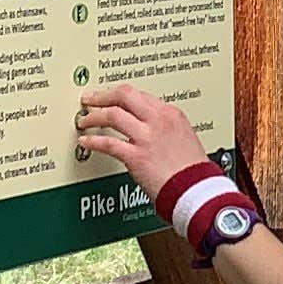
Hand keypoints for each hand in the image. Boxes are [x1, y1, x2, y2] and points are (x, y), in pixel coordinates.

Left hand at [74, 84, 211, 197]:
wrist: (197, 189)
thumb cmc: (192, 169)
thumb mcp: (184, 136)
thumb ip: (164, 127)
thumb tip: (145, 125)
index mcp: (171, 113)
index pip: (139, 94)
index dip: (120, 94)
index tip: (110, 98)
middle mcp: (158, 120)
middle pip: (124, 95)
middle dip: (103, 96)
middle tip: (90, 99)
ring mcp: (147, 137)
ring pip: (113, 115)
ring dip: (94, 116)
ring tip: (85, 120)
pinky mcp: (137, 156)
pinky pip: (108, 143)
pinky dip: (93, 141)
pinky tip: (85, 142)